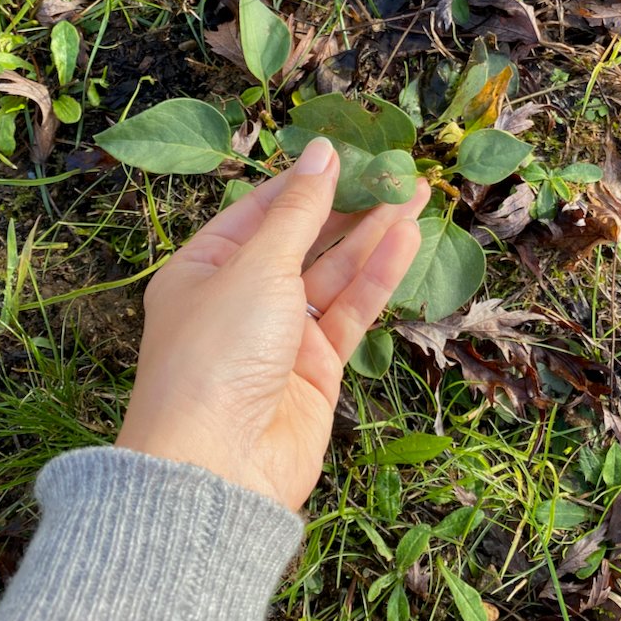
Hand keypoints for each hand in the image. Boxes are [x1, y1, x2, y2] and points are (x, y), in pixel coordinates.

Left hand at [116, 138, 427, 508]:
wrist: (218, 468)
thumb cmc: (216, 355)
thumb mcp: (256, 267)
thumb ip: (297, 212)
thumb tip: (320, 153)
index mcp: (204, 268)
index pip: (260, 210)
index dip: (305, 181)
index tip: (350, 152)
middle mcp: (241, 298)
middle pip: (302, 240)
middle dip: (348, 206)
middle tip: (397, 170)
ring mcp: (280, 335)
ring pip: (334, 274)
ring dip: (373, 235)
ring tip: (417, 195)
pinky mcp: (316, 369)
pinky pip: (351, 312)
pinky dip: (377, 278)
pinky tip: (406, 240)